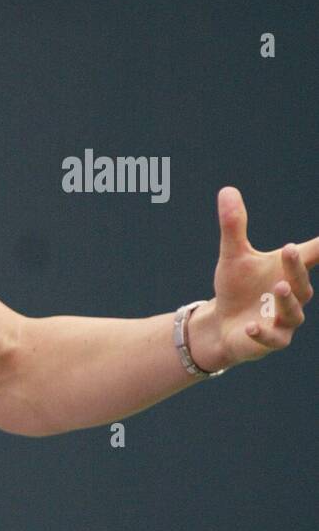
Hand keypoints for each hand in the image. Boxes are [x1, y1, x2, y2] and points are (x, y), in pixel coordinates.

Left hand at [190, 187, 316, 370]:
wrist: (221, 323)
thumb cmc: (236, 287)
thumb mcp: (233, 255)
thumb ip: (234, 226)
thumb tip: (226, 190)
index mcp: (289, 271)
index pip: (315, 253)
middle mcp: (294, 295)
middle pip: (302, 282)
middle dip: (296, 267)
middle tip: (288, 250)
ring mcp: (284, 320)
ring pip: (294, 312)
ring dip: (288, 300)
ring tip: (278, 285)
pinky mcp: (269, 340)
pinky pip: (272, 339)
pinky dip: (262, 333)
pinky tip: (251, 325)